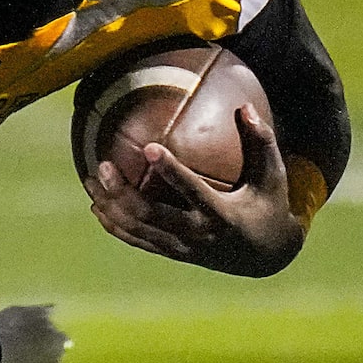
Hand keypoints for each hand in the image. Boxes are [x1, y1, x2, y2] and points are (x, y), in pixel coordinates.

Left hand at [84, 103, 302, 276]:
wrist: (265, 256)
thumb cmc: (269, 206)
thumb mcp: (273, 176)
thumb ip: (261, 141)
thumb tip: (245, 106)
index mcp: (222, 215)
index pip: (192, 191)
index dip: (170, 170)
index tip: (149, 147)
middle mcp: (197, 236)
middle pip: (150, 215)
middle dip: (122, 191)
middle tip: (102, 164)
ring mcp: (182, 248)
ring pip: (136, 229)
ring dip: (110, 206)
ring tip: (90, 179)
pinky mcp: (172, 253)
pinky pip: (136, 240)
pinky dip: (114, 225)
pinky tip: (97, 205)